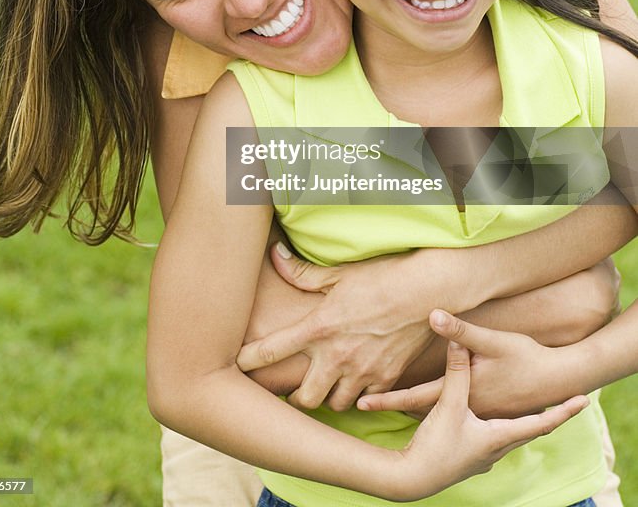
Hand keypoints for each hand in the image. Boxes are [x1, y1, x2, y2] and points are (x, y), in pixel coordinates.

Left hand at [237, 243, 435, 411]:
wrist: (428, 290)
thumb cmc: (382, 276)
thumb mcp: (339, 272)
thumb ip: (303, 272)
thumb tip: (276, 256)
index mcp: (319, 328)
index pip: (272, 351)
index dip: (249, 361)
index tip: (234, 364)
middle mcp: (337, 356)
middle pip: (304, 398)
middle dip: (296, 396)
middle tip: (294, 387)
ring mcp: (363, 371)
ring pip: (335, 404)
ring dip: (328, 397)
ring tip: (327, 386)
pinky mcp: (387, 378)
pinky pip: (366, 400)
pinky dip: (358, 395)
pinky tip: (357, 384)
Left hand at [358, 310, 570, 419]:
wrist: (560, 382)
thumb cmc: (527, 359)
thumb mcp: (492, 341)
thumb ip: (461, 330)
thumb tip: (432, 313)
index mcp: (462, 394)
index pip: (415, 398)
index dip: (386, 400)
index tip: (360, 403)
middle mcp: (466, 409)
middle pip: (420, 409)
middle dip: (392, 406)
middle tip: (361, 404)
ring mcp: (477, 415)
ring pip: (436, 414)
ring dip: (412, 409)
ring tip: (385, 404)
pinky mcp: (487, 413)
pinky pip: (454, 414)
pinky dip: (435, 410)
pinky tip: (427, 407)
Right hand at [381, 333, 588, 501]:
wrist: (413, 479)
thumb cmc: (436, 446)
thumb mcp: (448, 406)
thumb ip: (456, 372)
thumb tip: (459, 340)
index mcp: (499, 436)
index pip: (542, 423)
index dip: (563, 411)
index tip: (584, 401)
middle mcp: (496, 449)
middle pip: (529, 430)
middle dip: (546, 416)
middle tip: (562, 403)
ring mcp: (482, 456)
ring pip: (510, 435)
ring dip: (522, 421)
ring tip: (531, 408)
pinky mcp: (467, 457)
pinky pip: (492, 439)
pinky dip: (500, 426)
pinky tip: (490, 421)